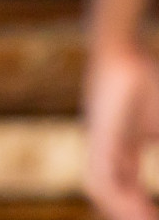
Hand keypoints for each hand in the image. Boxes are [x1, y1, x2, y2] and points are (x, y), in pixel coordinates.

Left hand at [86, 46, 158, 218]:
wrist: (123, 47)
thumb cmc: (146, 81)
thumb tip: (158, 142)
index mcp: (120, 147)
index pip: (126, 186)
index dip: (139, 206)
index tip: (152, 218)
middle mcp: (103, 148)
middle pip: (109, 192)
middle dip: (129, 212)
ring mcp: (97, 140)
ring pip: (100, 188)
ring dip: (123, 210)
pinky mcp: (97, 133)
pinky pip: (101, 173)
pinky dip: (118, 197)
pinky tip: (139, 211)